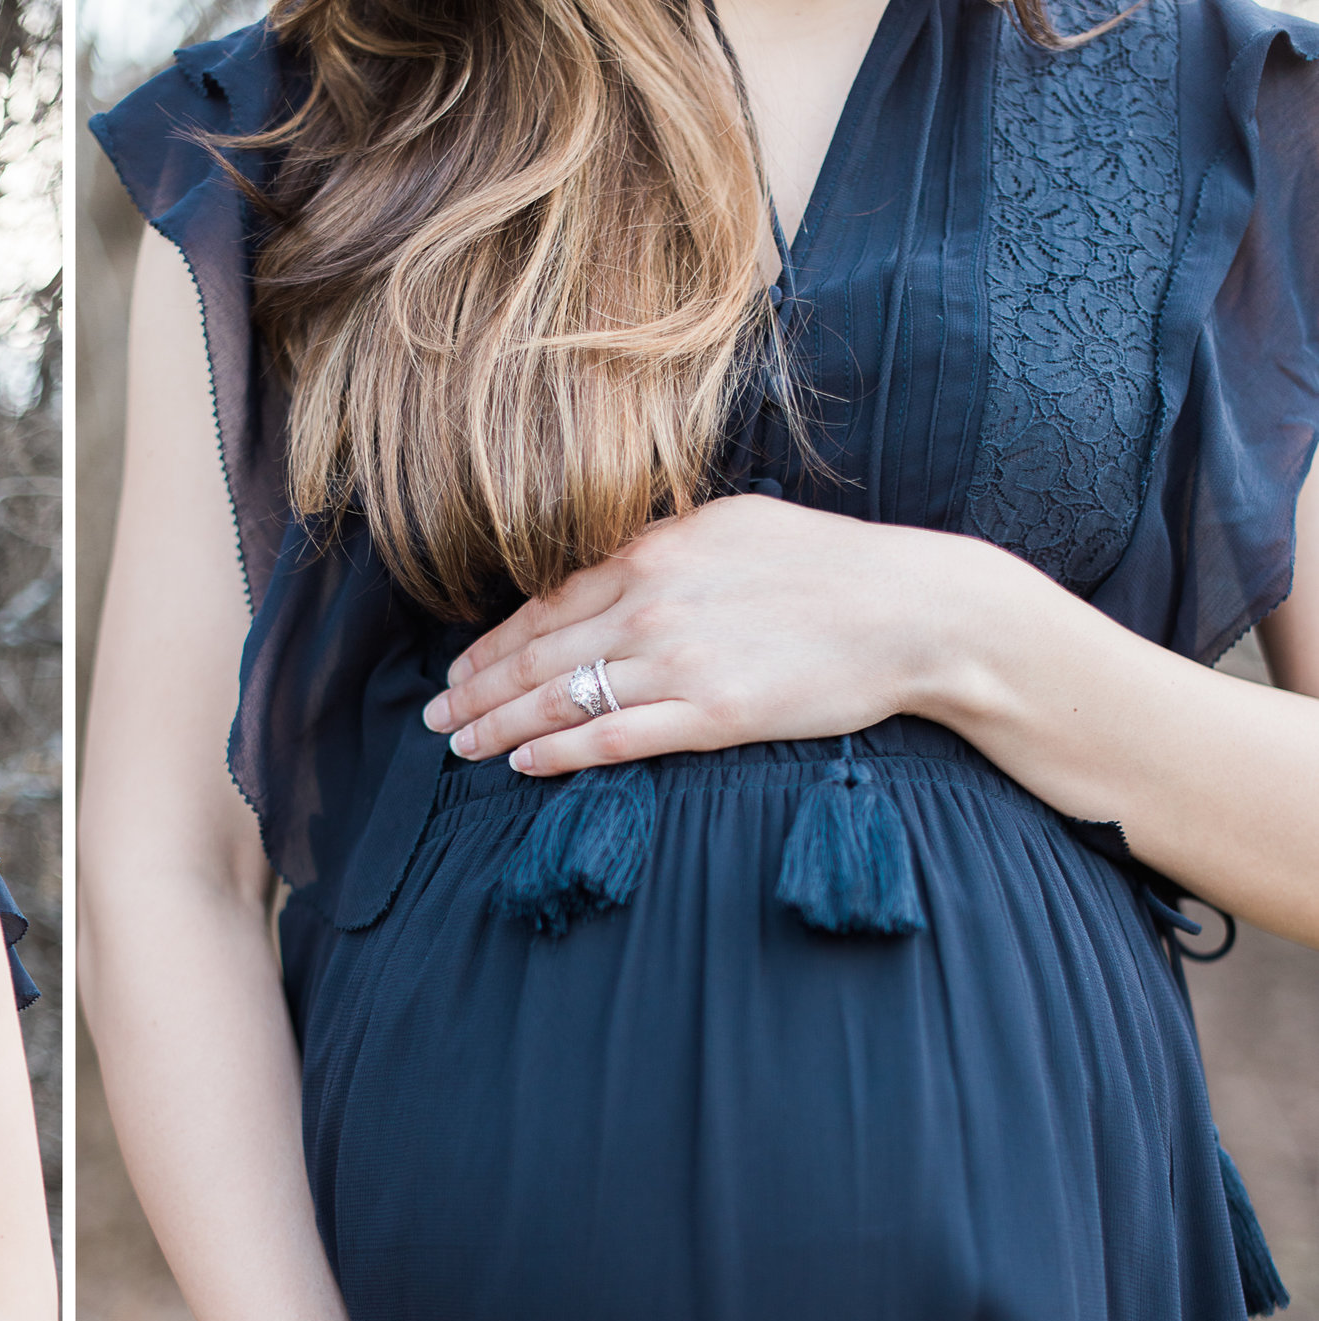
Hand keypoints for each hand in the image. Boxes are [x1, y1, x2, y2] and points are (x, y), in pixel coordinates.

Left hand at [421, 494, 1029, 776]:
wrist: (913, 609)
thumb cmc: (830, 567)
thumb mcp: (735, 526)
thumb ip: (664, 546)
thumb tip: (610, 562)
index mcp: (655, 551)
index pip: (547, 605)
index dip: (493, 645)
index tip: (457, 672)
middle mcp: (653, 603)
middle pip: (538, 654)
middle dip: (476, 692)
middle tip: (436, 720)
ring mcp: (679, 661)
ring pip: (561, 699)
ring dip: (500, 727)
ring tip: (462, 749)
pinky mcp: (711, 714)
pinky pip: (611, 739)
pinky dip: (558, 754)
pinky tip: (523, 765)